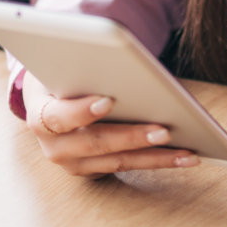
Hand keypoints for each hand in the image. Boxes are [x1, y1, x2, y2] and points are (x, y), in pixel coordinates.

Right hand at [21, 71, 199, 176]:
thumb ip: (80, 65)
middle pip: (96, 144)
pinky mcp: (95, 170)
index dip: (81, 111)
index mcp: (39, 116)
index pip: (57, 117)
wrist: (49, 95)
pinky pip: (129, 167)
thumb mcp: (61, 64)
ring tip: (187, 151)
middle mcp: (54, 147)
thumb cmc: (61, 74)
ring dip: (156, 158)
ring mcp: (74, 163)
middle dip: (132, 138)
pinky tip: (186, 155)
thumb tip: (116, 56)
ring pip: (118, 162)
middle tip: (164, 130)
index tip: (109, 101)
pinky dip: (158, 161)